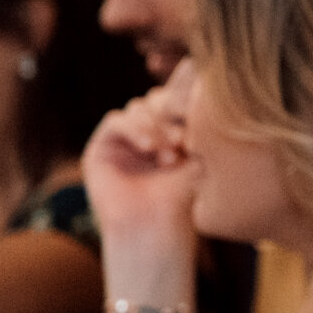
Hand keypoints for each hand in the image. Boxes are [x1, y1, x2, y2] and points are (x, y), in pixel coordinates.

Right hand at [81, 63, 201, 264]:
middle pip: (160, 96)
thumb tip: (211, 78)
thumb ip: (205, 118)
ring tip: (173, 152)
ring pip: (140, 106)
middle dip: (176, 111)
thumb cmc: (189, 200)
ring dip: (157, 124)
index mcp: (177, 128)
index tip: (204, 107)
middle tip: (189, 137)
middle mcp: (150, 129)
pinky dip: (135, 129)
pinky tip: (151, 149)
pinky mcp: (102, 146)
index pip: (181, 95)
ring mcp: (125, 137)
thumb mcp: (206, 153)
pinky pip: (116, 120)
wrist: (159, 234)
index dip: (190, 94)